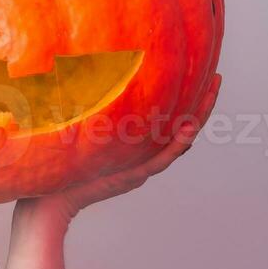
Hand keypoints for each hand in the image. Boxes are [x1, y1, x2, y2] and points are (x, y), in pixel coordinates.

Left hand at [19, 73, 222, 228]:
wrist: (49, 198)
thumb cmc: (59, 161)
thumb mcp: (79, 128)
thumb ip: (91, 110)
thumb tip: (85, 72)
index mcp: (135, 142)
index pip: (169, 116)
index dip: (186, 96)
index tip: (199, 70)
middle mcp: (143, 153)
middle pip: (183, 125)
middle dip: (202, 103)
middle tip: (217, 79)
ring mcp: (141, 165)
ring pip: (180, 141)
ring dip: (198, 118)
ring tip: (212, 93)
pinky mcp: (133, 176)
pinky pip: (162, 159)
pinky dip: (177, 144)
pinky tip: (188, 127)